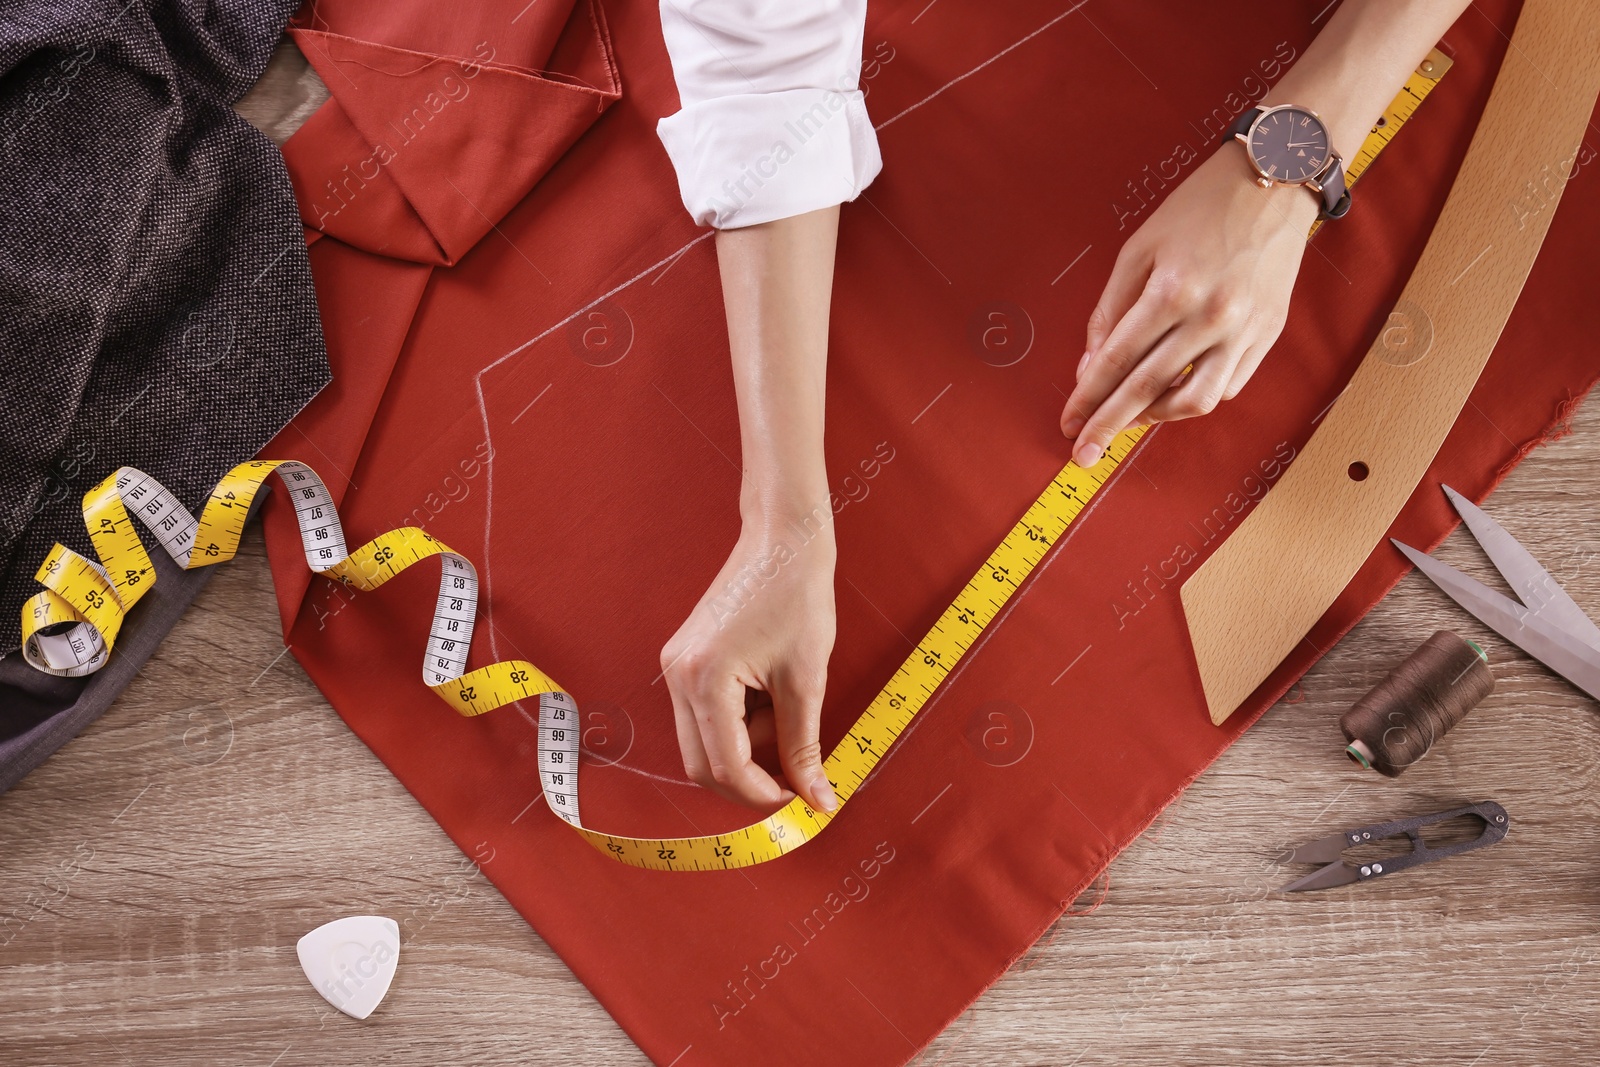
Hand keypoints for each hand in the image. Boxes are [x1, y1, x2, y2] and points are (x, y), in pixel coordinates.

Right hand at [660, 514, 838, 813]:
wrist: (783, 541)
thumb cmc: (798, 597)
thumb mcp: (807, 679)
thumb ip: (804, 746)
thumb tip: (817, 800)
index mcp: (705, 679)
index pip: (726, 766)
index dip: (763, 794)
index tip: (799, 796)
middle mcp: (678, 676)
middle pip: (702, 764)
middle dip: (750, 779)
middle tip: (795, 775)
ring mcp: (675, 667)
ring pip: (703, 743)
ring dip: (746, 748)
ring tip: (786, 710)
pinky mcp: (684, 661)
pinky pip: (704, 715)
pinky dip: (738, 723)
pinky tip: (770, 698)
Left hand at [1060, 145, 1320, 463]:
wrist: (1275, 180)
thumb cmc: (1199, 208)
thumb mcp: (1139, 248)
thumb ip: (1110, 311)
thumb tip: (1089, 368)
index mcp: (1171, 290)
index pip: (1116, 361)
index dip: (1087, 398)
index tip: (1067, 424)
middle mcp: (1211, 316)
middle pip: (1149, 389)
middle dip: (1109, 426)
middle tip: (1082, 454)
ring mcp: (1245, 329)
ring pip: (1195, 400)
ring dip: (1155, 418)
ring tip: (1128, 421)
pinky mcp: (1269, 334)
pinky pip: (1228, 385)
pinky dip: (1195, 397)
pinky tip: (1171, 395)